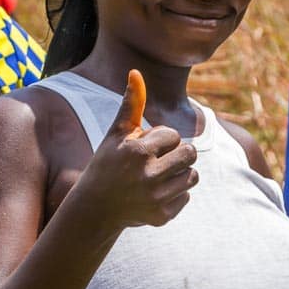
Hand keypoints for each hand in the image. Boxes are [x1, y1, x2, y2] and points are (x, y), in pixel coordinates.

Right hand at [72, 70, 197, 230]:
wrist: (95, 207)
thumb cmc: (108, 163)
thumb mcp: (117, 134)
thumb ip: (131, 103)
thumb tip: (135, 71)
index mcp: (137, 152)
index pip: (174, 136)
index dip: (160, 140)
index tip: (143, 149)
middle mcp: (147, 176)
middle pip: (190, 154)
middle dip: (177, 154)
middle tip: (156, 161)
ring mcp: (155, 199)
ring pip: (192, 176)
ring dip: (179, 173)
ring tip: (158, 176)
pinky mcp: (162, 216)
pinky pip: (186, 197)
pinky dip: (175, 194)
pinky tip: (154, 194)